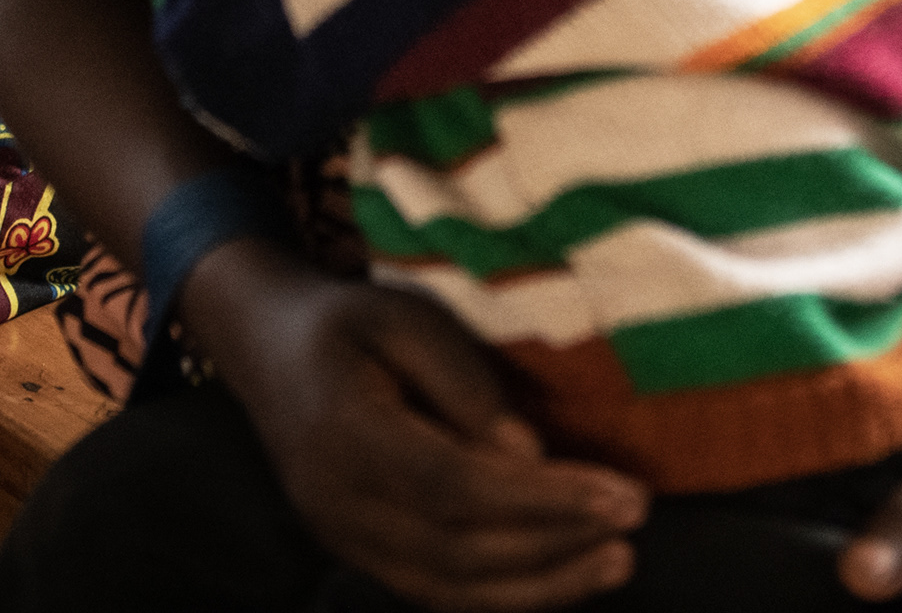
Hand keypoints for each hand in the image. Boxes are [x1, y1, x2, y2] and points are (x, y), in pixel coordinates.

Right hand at [184, 248, 646, 609]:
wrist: (268, 350)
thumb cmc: (348, 323)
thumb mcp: (404, 315)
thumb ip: (464, 382)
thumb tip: (528, 454)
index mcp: (347, 436)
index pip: (457, 486)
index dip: (545, 500)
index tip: (623, 492)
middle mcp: (339, 505)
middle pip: (460, 549)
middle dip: (556, 543)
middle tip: (633, 520)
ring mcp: (345, 540)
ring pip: (450, 589)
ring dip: (541, 585)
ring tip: (616, 561)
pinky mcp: (360, 554)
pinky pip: (436, 593)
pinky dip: (504, 595)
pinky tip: (560, 576)